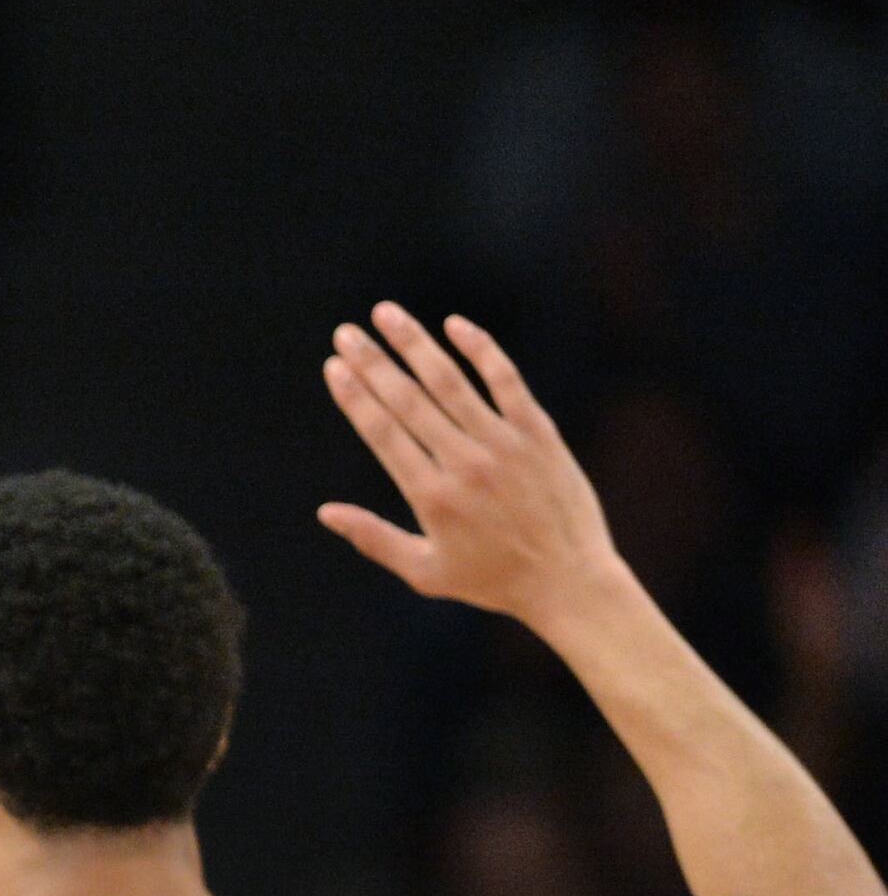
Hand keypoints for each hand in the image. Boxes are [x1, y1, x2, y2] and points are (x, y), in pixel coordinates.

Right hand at [321, 306, 632, 627]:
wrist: (570, 580)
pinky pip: (505, 380)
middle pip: (408, 400)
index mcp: (431, 497)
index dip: (355, 396)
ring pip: (450, 382)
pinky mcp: (537, 433)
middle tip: (346, 333)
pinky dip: (481, 349)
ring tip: (387, 315)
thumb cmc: (493, 581)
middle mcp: (464, 464)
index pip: (383, 433)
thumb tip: (325, 512)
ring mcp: (503, 444)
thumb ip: (374, 538)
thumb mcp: (425, 572)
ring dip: (415, 344)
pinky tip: (455, 324)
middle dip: (373, 362)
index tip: (335, 368)